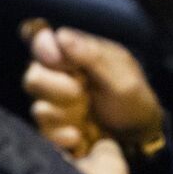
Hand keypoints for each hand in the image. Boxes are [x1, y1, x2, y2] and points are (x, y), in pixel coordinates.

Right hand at [22, 21, 163, 150]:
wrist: (139, 138)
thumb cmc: (133, 99)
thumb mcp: (123, 76)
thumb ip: (92, 56)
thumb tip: (60, 35)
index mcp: (71, 54)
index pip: (39, 40)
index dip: (41, 48)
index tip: (56, 59)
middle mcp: (57, 77)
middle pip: (33, 76)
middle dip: (55, 87)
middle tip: (80, 93)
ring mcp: (54, 105)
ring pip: (38, 107)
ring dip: (63, 113)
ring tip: (85, 114)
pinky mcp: (54, 129)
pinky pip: (44, 132)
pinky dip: (60, 134)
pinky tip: (77, 135)